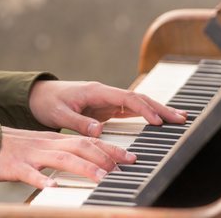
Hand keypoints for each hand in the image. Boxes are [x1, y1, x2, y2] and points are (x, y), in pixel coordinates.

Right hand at [0, 126, 135, 188]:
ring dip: (83, 167)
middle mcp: (46, 144)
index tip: (130, 157)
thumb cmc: (13, 149)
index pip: (87, 141)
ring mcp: (32, 154)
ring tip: (101, 177)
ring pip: (61, 158)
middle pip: (80, 146)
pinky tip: (52, 186)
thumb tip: (88, 161)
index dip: (110, 148)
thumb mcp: (41, 147)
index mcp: (54, 140)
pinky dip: (42, 179)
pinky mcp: (16, 166)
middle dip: (104, 156)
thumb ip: (63, 152)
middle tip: (124, 166)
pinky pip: (30, 173)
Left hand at [28, 80, 186, 136]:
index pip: (126, 98)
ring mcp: (107, 100)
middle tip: (181, 118)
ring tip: (178, 119)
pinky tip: (158, 121)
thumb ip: (79, 122)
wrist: (38, 95)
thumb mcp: (59, 114)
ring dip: (157, 111)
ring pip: (137, 104)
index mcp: (96, 91)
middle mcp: (105, 93)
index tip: (158, 122)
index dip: (144, 109)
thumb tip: (99, 130)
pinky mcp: (106, 108)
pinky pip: (130, 111)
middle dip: (160, 108)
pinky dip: (146, 115)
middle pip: (138, 98)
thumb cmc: (48, 103)